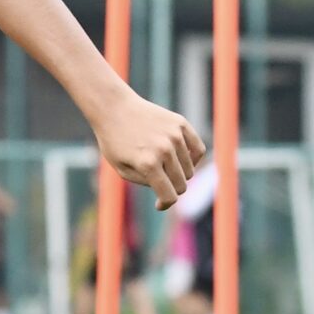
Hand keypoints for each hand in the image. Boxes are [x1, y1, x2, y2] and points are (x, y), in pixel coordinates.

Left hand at [92, 90, 205, 207]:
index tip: (159, 204)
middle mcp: (164, 150)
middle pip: (181, 184)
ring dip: (179, 173)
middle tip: (159, 183)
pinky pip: (198, 149)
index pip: (169, 196)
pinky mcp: (180, 123)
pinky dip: (193, 158)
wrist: (114, 108)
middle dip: (171, 189)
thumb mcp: (122, 169)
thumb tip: (169, 191)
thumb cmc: (114, 141)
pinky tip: (180, 158)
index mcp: (148, 164)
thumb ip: (146, 183)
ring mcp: (174, 135)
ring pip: (189, 169)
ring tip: (163, 167)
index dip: (165, 204)